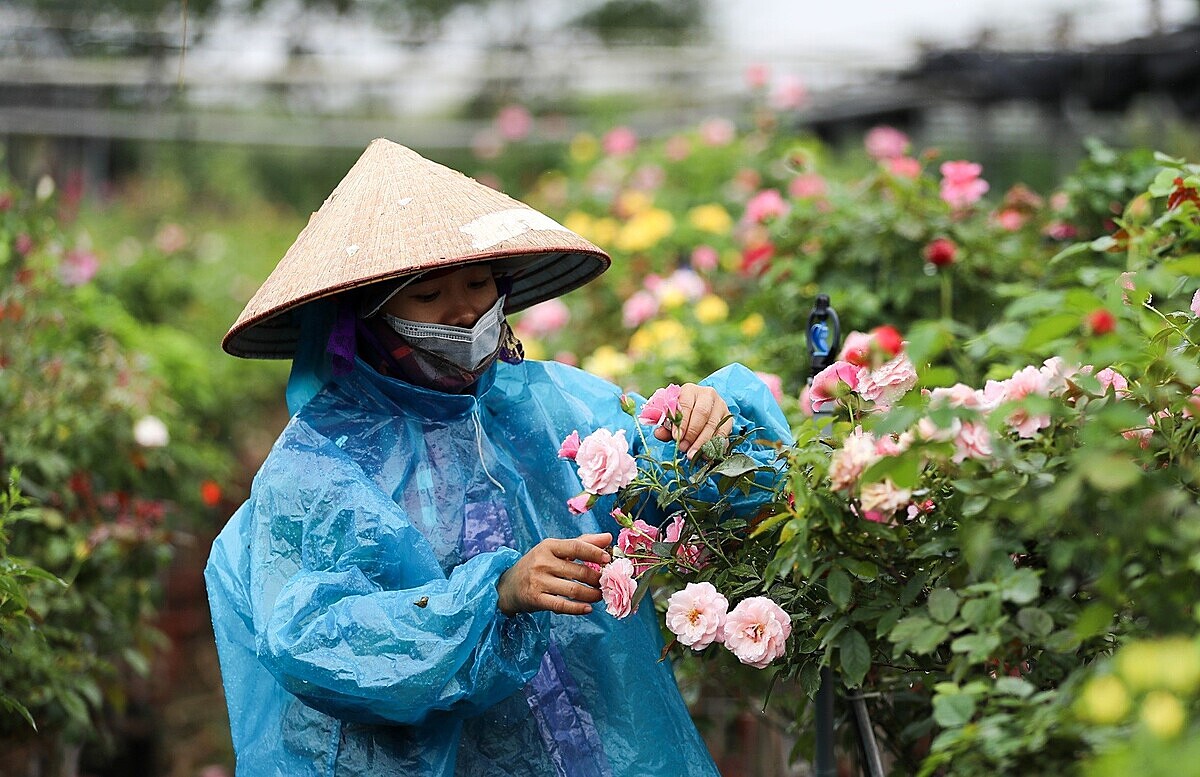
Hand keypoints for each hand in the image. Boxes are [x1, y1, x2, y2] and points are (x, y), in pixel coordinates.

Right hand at [496, 533, 611, 615]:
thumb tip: (608, 537)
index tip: (608, 560)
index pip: (576, 546)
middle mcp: (542, 562)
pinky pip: (562, 605)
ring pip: (573, 589)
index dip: (594, 553)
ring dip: (591, 594)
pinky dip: (578, 608)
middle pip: (578, 571)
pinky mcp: (536, 599)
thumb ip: (581, 543)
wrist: (508, 586)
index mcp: (548, 546)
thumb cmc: (537, 565)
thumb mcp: (554, 550)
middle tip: (607, 583)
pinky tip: (588, 608)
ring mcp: (538, 581)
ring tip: (600, 595)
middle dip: (597, 579)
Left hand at [653, 384, 733, 458]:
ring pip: (713, 424)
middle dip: (692, 434)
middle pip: (701, 414)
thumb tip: (659, 434)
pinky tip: (706, 454)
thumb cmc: (682, 413)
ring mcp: (720, 405)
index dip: (681, 423)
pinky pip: (723, 432)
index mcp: (689, 390)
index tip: (676, 437)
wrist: (700, 407)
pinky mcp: (728, 417)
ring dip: (702, 442)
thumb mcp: (671, 416)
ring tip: (693, 454)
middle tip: (684, 448)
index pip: (686, 405)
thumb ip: (665, 425)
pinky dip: (715, 445)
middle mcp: (707, 394)